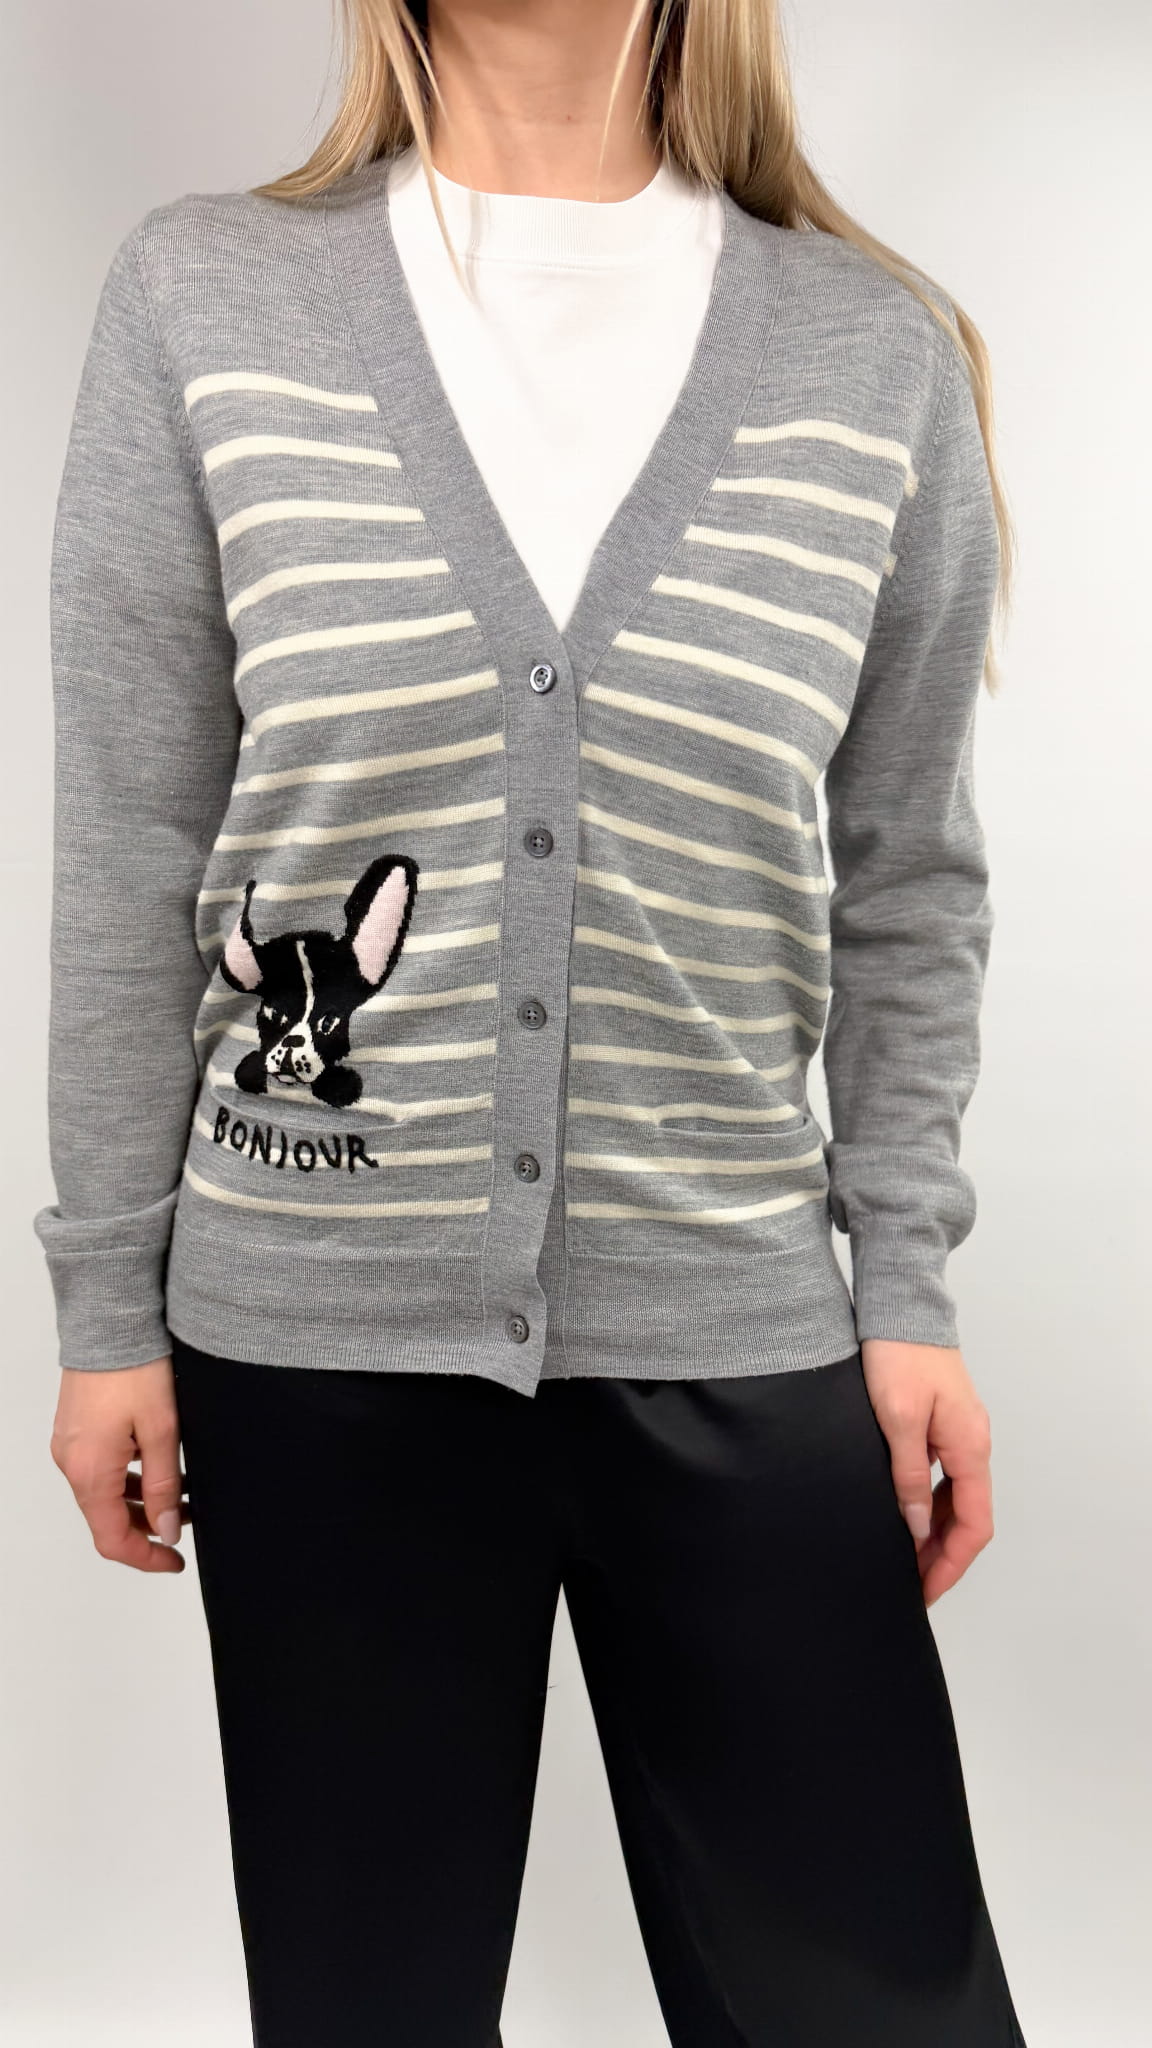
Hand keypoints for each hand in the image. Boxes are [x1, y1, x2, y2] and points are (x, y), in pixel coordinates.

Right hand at [50, 1357, 188, 1572]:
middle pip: (107, 1519)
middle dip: (149, 1527)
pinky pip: (100, 1469)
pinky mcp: (75, 1430)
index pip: (113, 1540)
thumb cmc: (134, 1369)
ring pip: (105, 1494)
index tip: (175, 1561)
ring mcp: (70, 1447)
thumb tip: (167, 1531)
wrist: (109, 1322)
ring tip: (181, 1492)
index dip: (146, 1558)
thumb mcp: (162, 1431)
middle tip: (187, 1521)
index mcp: (91, 1473)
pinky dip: (128, 1478)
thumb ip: (165, 1486)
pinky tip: (158, 1465)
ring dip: (141, 1501)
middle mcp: (71, 1464)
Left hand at [860, 1337, 993, 1606]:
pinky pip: (947, 1477)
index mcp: (969, 1447)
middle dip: (943, 1557)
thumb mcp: (897, 1420)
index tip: (925, 1591)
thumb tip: (917, 1526)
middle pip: (969, 1517)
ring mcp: (960, 1433)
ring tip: (904, 1559)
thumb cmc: (897, 1356)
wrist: (899, 1307)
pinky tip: (906, 1515)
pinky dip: (932, 1505)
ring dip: (937, 1533)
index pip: (974, 1525)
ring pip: (958, 1499)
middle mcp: (973, 1443)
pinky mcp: (944, 1423)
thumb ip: (909, 1476)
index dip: (951, 1564)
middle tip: (910, 1585)